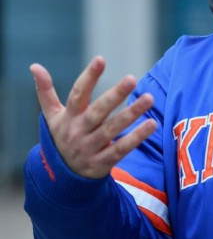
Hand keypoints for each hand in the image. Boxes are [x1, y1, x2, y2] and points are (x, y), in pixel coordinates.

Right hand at [30, 56, 156, 178]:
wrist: (61, 179)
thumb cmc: (62, 137)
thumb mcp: (52, 117)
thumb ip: (45, 92)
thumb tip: (34, 66)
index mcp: (68, 117)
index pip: (78, 94)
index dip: (88, 77)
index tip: (100, 59)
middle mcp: (78, 131)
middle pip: (98, 111)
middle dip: (115, 95)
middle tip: (132, 79)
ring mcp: (90, 148)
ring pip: (112, 129)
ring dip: (131, 114)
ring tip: (149, 98)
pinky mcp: (101, 163)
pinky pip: (121, 149)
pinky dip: (136, 138)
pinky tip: (151, 124)